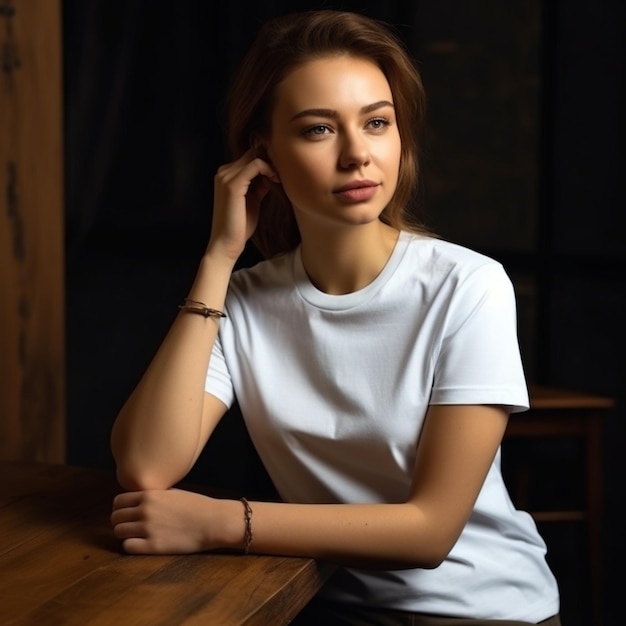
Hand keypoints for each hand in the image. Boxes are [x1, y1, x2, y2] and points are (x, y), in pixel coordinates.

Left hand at [111, 488, 237, 554]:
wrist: (213, 521)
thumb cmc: (196, 506)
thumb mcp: (173, 493)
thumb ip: (153, 496)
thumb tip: (137, 499)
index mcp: (150, 495)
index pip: (118, 501)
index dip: (120, 508)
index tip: (126, 513)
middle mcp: (146, 510)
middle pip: (115, 517)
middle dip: (120, 521)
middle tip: (130, 525)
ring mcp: (148, 528)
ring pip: (119, 532)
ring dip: (125, 534)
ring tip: (136, 535)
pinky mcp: (153, 546)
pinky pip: (128, 546)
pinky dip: (131, 545)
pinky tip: (141, 544)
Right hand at [208, 149, 278, 261]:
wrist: (227, 243)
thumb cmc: (240, 225)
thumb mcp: (253, 199)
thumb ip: (261, 184)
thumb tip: (274, 173)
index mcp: (227, 175)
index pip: (249, 156)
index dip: (267, 161)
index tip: (281, 173)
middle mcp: (223, 172)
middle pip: (252, 153)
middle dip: (270, 161)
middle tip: (284, 174)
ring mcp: (226, 177)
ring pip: (254, 157)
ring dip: (271, 165)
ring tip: (280, 179)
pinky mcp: (233, 185)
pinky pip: (255, 166)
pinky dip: (268, 169)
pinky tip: (276, 180)